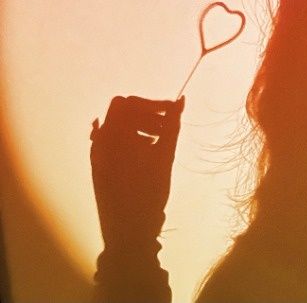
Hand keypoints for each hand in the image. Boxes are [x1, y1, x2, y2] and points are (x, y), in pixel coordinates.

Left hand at [90, 95, 183, 248]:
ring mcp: (97, 156)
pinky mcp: (100, 168)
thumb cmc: (148, 193)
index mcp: (113, 137)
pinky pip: (113, 143)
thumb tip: (181, 100)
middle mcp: (100, 143)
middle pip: (122, 113)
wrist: (128, 234)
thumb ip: (172, 125)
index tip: (170, 114)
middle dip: (146, 115)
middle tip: (166, 128)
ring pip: (118, 127)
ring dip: (140, 127)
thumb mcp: (164, 156)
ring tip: (159, 142)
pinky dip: (131, 140)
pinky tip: (147, 153)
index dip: (151, 104)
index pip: (127, 103)